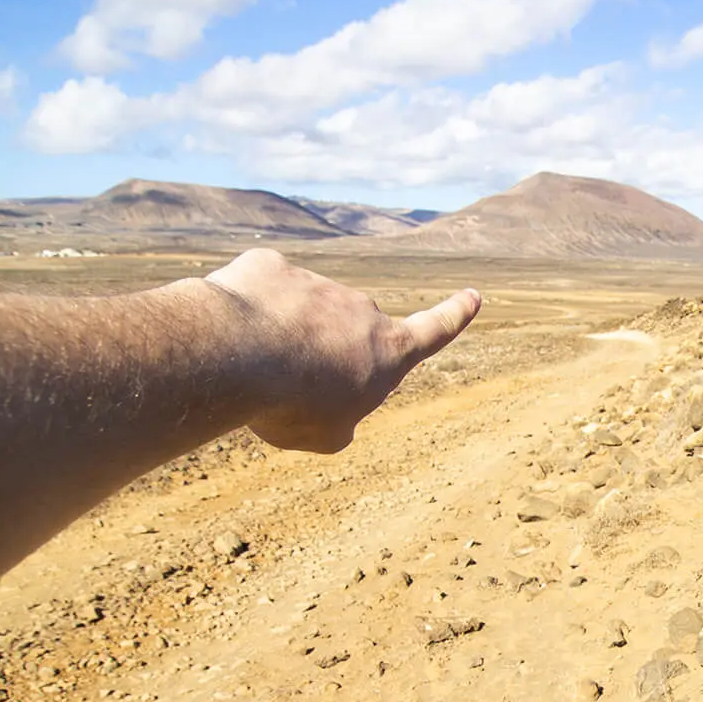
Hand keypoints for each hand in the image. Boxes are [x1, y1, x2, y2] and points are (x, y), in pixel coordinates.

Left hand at [199, 248, 481, 452]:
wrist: (237, 354)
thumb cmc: (290, 405)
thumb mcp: (326, 434)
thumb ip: (338, 416)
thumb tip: (323, 394)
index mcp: (387, 351)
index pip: (432, 332)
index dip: (454, 316)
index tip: (473, 296)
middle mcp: (359, 309)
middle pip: (344, 333)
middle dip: (320, 355)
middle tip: (287, 388)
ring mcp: (315, 283)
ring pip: (295, 314)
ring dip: (277, 338)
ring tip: (251, 364)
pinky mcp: (270, 266)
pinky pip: (259, 292)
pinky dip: (245, 312)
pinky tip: (229, 332)